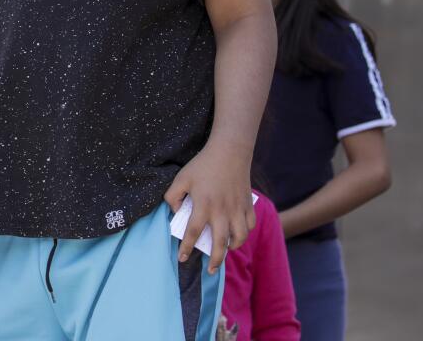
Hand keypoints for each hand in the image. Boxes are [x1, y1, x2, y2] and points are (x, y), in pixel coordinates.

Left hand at [164, 143, 255, 273]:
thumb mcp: (181, 178)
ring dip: (231, 248)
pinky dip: (244, 234)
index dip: (186, 248)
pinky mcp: (248, 205)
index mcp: (203, 206)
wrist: (229, 152)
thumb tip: (174, 212)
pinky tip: (237, 234)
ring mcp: (237, 210)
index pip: (193, 233)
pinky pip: (249, 226)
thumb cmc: (202, 165)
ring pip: (239, 238)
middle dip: (215, 261)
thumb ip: (172, 196)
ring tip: (224, 250)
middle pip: (219, 244)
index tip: (182, 258)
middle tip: (211, 270)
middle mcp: (222, 212)